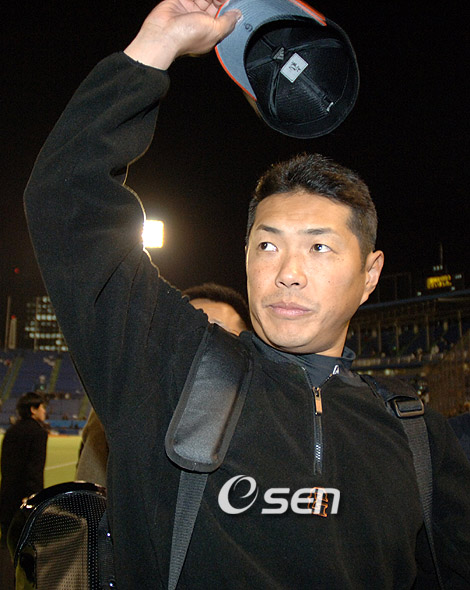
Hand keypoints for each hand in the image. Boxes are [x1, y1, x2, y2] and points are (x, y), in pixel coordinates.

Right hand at [124, 0, 240, 69]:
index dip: (228, 7)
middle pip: (215, 5)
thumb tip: (238, 15)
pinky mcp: (181, 1)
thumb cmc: (187, 37)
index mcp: (211, 33)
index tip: (234, 1)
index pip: (223, 17)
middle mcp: (201, 22)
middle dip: (220, 0)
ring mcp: (191, 11)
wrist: (162, 34)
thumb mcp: (216, 30)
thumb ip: (228, 22)